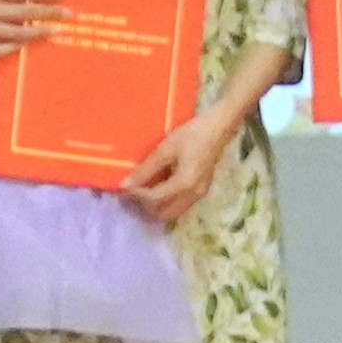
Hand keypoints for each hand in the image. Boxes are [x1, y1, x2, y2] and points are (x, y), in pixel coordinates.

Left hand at [117, 103, 246, 232]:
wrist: (218, 128)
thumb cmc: (192, 135)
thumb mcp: (165, 149)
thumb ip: (146, 169)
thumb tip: (125, 184)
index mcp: (185, 184)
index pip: (155, 199)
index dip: (136, 195)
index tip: (123, 185)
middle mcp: (194, 195)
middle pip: (164, 214)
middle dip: (146, 205)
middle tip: (132, 190)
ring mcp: (199, 195)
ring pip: (173, 212)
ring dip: (156, 205)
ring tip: (142, 188)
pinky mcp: (201, 190)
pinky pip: (180, 204)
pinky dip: (166, 200)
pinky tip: (157, 185)